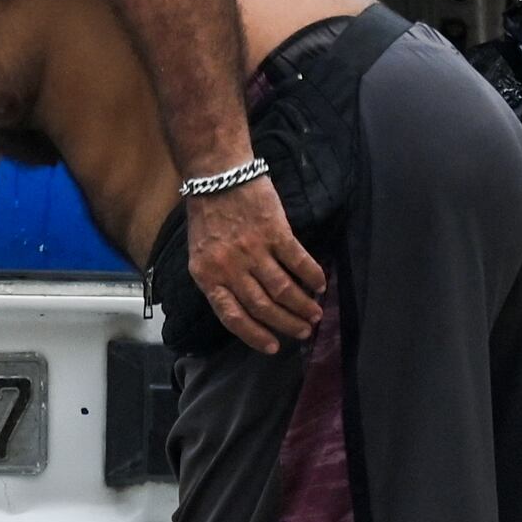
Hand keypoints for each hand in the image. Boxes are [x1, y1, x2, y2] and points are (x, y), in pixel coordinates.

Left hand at [186, 175, 325, 354]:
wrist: (216, 174)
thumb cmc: (208, 215)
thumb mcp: (201, 254)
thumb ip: (219, 281)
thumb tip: (246, 308)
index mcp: (207, 276)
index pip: (233, 316)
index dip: (255, 335)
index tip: (273, 347)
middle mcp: (230, 267)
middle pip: (263, 306)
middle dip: (286, 323)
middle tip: (304, 331)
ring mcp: (253, 250)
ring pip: (283, 289)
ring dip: (302, 305)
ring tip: (315, 313)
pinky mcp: (274, 232)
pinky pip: (298, 261)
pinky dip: (312, 276)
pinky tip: (320, 284)